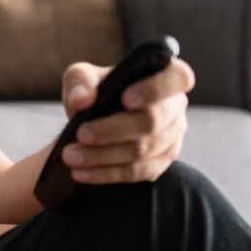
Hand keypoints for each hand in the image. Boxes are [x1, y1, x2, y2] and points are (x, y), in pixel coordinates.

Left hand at [59, 57, 194, 184]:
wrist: (92, 118)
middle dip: (112, 130)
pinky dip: (106, 173)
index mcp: (164, 76)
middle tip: (81, 134)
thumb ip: (80, 82)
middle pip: (152, 121)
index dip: (155, 89)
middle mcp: (174, 107)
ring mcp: (172, 136)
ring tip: (71, 156)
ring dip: (103, 155)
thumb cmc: (94, 90)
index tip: (126, 99)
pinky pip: (138, 172)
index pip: (179, 77)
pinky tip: (81, 172)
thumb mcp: (81, 77)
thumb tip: (81, 100)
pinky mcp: (161, 162)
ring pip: (144, 151)